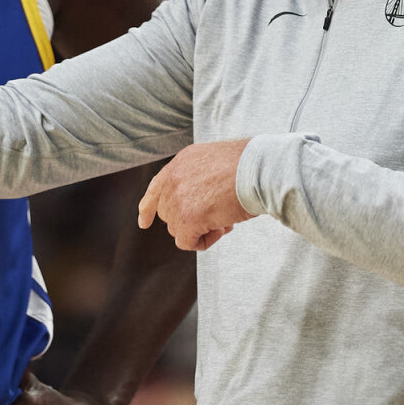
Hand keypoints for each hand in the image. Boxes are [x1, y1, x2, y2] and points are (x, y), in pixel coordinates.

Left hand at [137, 139, 254, 250]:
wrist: (260, 169)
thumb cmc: (250, 167)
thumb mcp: (216, 164)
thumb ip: (200, 180)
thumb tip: (199, 208)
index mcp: (181, 162)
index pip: (155, 188)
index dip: (148, 208)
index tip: (144, 222)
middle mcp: (174, 178)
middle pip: (168, 213)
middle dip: (189, 220)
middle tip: (218, 217)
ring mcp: (178, 198)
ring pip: (178, 229)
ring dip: (200, 230)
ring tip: (225, 219)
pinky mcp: (187, 218)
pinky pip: (187, 242)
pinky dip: (203, 242)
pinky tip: (222, 229)